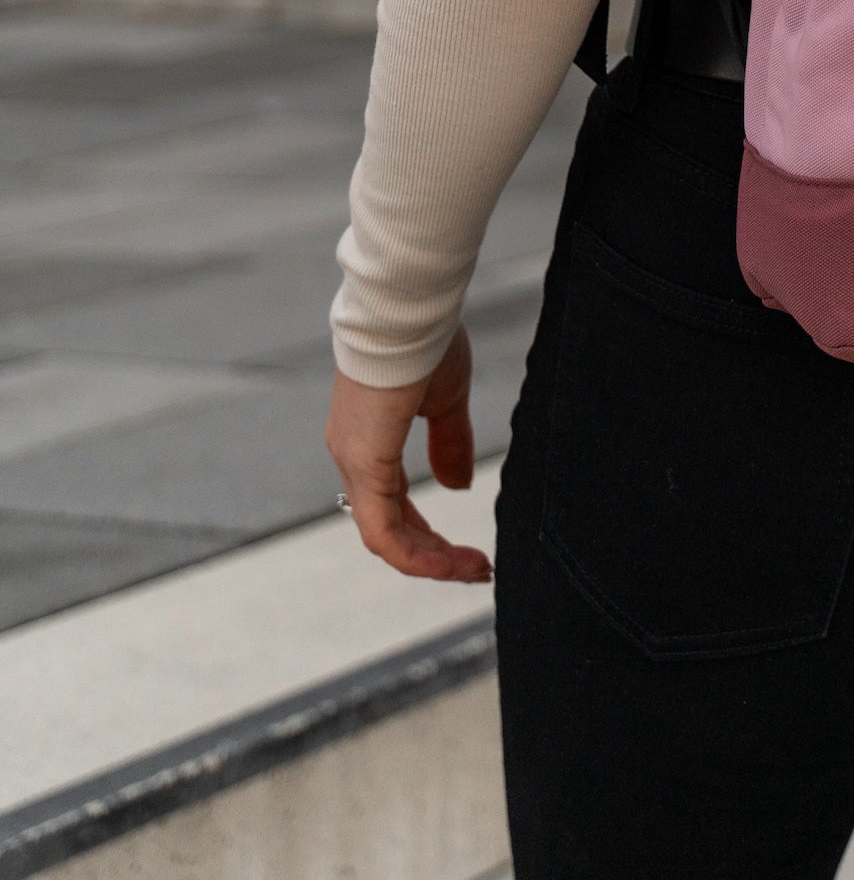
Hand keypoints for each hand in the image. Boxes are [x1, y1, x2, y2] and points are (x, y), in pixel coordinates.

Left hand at [325, 326, 490, 581]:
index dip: (428, 533)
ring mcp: (354, 462)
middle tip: (474, 569)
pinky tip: (451, 562)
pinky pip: (384, 532)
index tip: (468, 550)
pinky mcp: (364, 465)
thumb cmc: (425, 341)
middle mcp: (353, 456)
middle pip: (388, 528)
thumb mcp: (445, 399)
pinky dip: (418, 555)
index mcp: (369, 439)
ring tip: (473, 571)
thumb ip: (450, 443)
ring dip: (430, 562)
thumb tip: (456, 485)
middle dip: (433, 555)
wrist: (408, 309)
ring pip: (386, 537)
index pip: (393, 504)